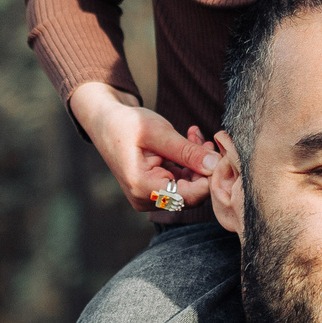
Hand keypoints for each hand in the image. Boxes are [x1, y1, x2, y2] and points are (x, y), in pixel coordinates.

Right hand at [70, 82, 212, 211]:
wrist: (105, 123)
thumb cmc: (126, 124)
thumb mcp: (159, 132)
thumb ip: (187, 151)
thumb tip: (215, 164)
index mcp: (143, 188)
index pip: (191, 196)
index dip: (209, 177)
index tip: (216, 152)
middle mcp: (146, 199)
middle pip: (192, 194)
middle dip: (203, 167)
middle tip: (206, 139)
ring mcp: (150, 197)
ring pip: (189, 187)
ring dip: (197, 162)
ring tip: (194, 135)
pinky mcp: (155, 190)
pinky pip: (181, 182)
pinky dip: (188, 163)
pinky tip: (188, 141)